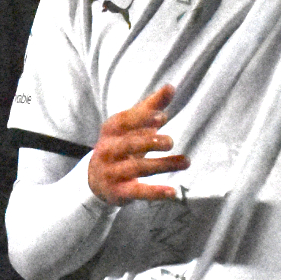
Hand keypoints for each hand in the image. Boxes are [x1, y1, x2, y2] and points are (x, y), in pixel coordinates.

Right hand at [88, 84, 189, 204]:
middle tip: (170, 141)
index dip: (143, 119)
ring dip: (163, 165)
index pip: (125, 121)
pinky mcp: (118, 192)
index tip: (162, 117)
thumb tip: (171, 86)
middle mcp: (108, 150)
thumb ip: (151, 107)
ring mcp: (112, 172)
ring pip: (138, 168)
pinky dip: (155, 192)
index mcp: (111, 130)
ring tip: (185, 162)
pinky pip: (138, 192)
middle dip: (150, 142)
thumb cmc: (120, 145)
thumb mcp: (131, 126)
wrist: (95, 179)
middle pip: (129, 144)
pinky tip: (173, 193)